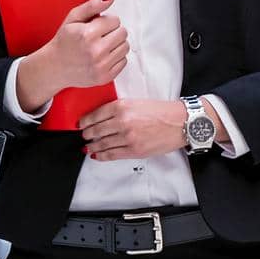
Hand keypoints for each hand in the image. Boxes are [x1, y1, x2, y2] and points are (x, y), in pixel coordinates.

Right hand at [18, 0, 127, 111]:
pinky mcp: (105, 77)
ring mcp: (101, 66)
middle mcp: (95, 51)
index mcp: (87, 34)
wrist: (55, 67)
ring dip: (116, 44)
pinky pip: (124, 61)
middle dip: (113, 31)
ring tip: (102, 45)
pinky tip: (103, 56)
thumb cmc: (64, 41)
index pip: (115, 20)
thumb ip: (92, 6)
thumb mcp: (73, 18)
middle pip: (123, 33)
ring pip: (125, 47)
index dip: (106, 21)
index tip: (97, 26)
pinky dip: (116, 57)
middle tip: (100, 35)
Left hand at [80, 98, 206, 160]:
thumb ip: (119, 109)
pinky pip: (112, 154)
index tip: (81, 124)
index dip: (85, 121)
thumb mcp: (136, 102)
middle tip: (84, 135)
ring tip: (88, 146)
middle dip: (87, 134)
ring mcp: (127, 137)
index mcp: (122, 106)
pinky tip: (96, 155)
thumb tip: (102, 118)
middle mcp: (122, 121)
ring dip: (92, 146)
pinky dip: (101, 155)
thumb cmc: (161, 111)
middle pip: (96, 130)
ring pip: (102, 144)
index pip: (96, 114)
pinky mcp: (134, 150)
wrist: (178, 123)